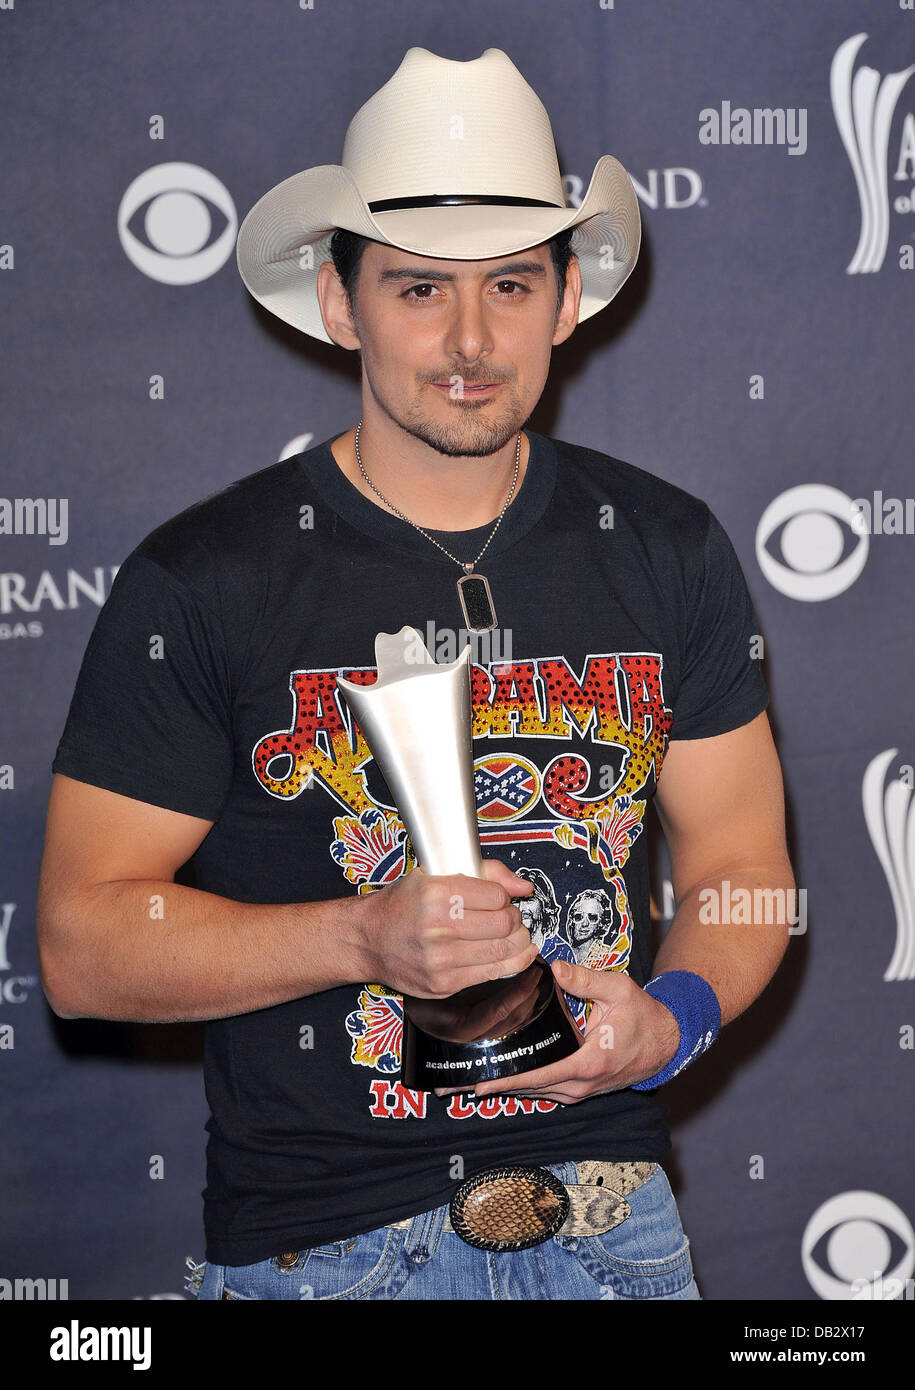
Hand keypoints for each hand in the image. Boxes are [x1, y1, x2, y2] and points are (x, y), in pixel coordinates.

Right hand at [355, 860, 536, 999]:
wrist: (368, 940)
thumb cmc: (402, 905)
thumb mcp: (435, 874)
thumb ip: (484, 872)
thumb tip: (523, 887)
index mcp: (436, 892)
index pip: (497, 896)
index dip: (505, 896)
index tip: (500, 899)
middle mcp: (437, 926)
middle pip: (504, 924)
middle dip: (514, 919)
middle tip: (507, 917)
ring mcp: (441, 959)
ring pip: (503, 950)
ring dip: (516, 941)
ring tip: (510, 934)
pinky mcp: (444, 984)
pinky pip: (492, 973)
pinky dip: (510, 963)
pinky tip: (511, 953)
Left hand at [471, 959, 681, 1104]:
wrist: (666, 1043)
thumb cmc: (643, 1016)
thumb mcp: (619, 990)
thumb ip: (586, 979)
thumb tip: (555, 967)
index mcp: (590, 1063)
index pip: (540, 1076)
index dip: (508, 1079)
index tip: (479, 1082)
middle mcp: (583, 1084)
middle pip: (531, 1091)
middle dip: (495, 1087)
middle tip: (455, 1086)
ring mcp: (581, 1091)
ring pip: (536, 1094)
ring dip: (506, 1088)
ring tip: (469, 1084)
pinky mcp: (580, 1089)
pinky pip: (545, 1091)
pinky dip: (523, 1086)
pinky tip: (502, 1077)